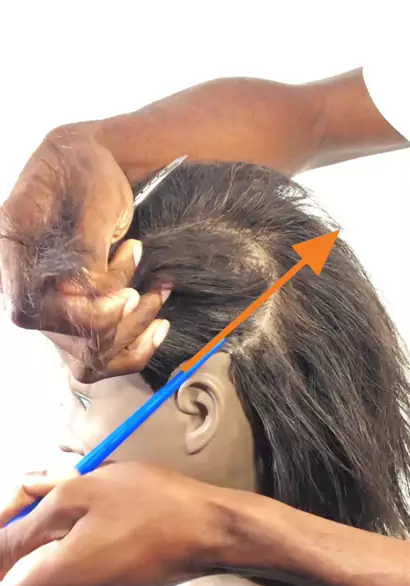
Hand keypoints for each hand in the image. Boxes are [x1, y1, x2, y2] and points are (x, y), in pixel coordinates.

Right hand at [0, 131, 168, 379]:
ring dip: (133, 331)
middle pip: (64, 337)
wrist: (89, 168)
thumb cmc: (85, 173)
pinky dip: (136, 349)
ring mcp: (50, 310)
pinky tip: (160, 325)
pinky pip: (102, 358)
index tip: (127, 296)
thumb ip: (86, 250)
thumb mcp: (92, 202)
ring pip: (88, 355)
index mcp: (14, 255)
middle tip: (152, 286)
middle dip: (119, 320)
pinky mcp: (75, 319)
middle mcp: (25, 290)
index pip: (30, 310)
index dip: (81, 315)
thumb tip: (86, 292)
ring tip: (159, 291)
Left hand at [0, 463, 223, 585]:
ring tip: (63, 492)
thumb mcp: (75, 496)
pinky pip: (59, 569)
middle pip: (7, 583)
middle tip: (34, 496)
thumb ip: (23, 522)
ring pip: (34, 572)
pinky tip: (84, 508)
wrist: (206, 531)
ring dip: (38, 533)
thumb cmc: (150, 509)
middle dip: (13, 536)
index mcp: (47, 585)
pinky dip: (60, 538)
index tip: (10, 534)